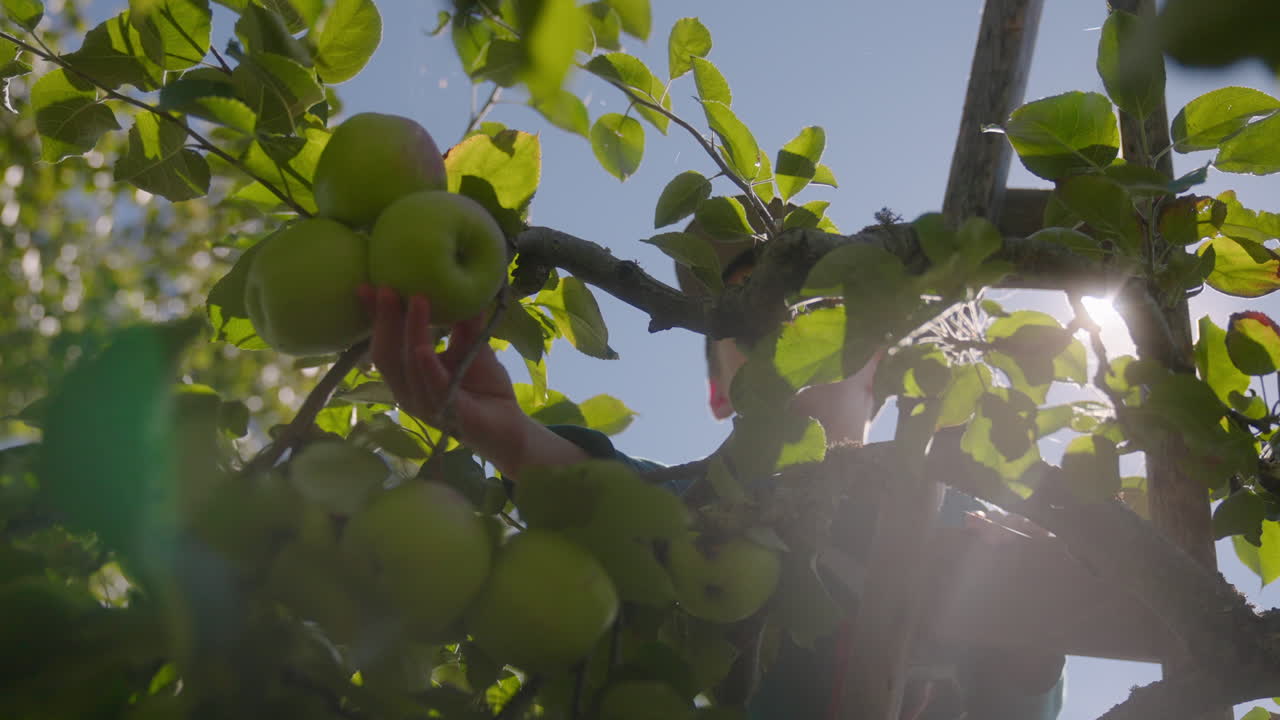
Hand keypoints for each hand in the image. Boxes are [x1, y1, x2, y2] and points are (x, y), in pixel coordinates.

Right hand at [358, 285, 587, 477]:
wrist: (509, 426)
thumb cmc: (483, 388)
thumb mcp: (470, 346)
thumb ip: (463, 320)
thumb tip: (460, 281)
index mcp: (407, 376)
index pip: (383, 343)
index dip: (373, 316)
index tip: (366, 285)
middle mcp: (408, 391)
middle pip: (386, 354)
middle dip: (384, 320)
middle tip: (386, 287)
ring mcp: (425, 405)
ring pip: (407, 367)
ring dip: (410, 332)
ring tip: (417, 300)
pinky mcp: (448, 415)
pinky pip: (433, 388)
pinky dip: (426, 367)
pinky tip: (422, 348)